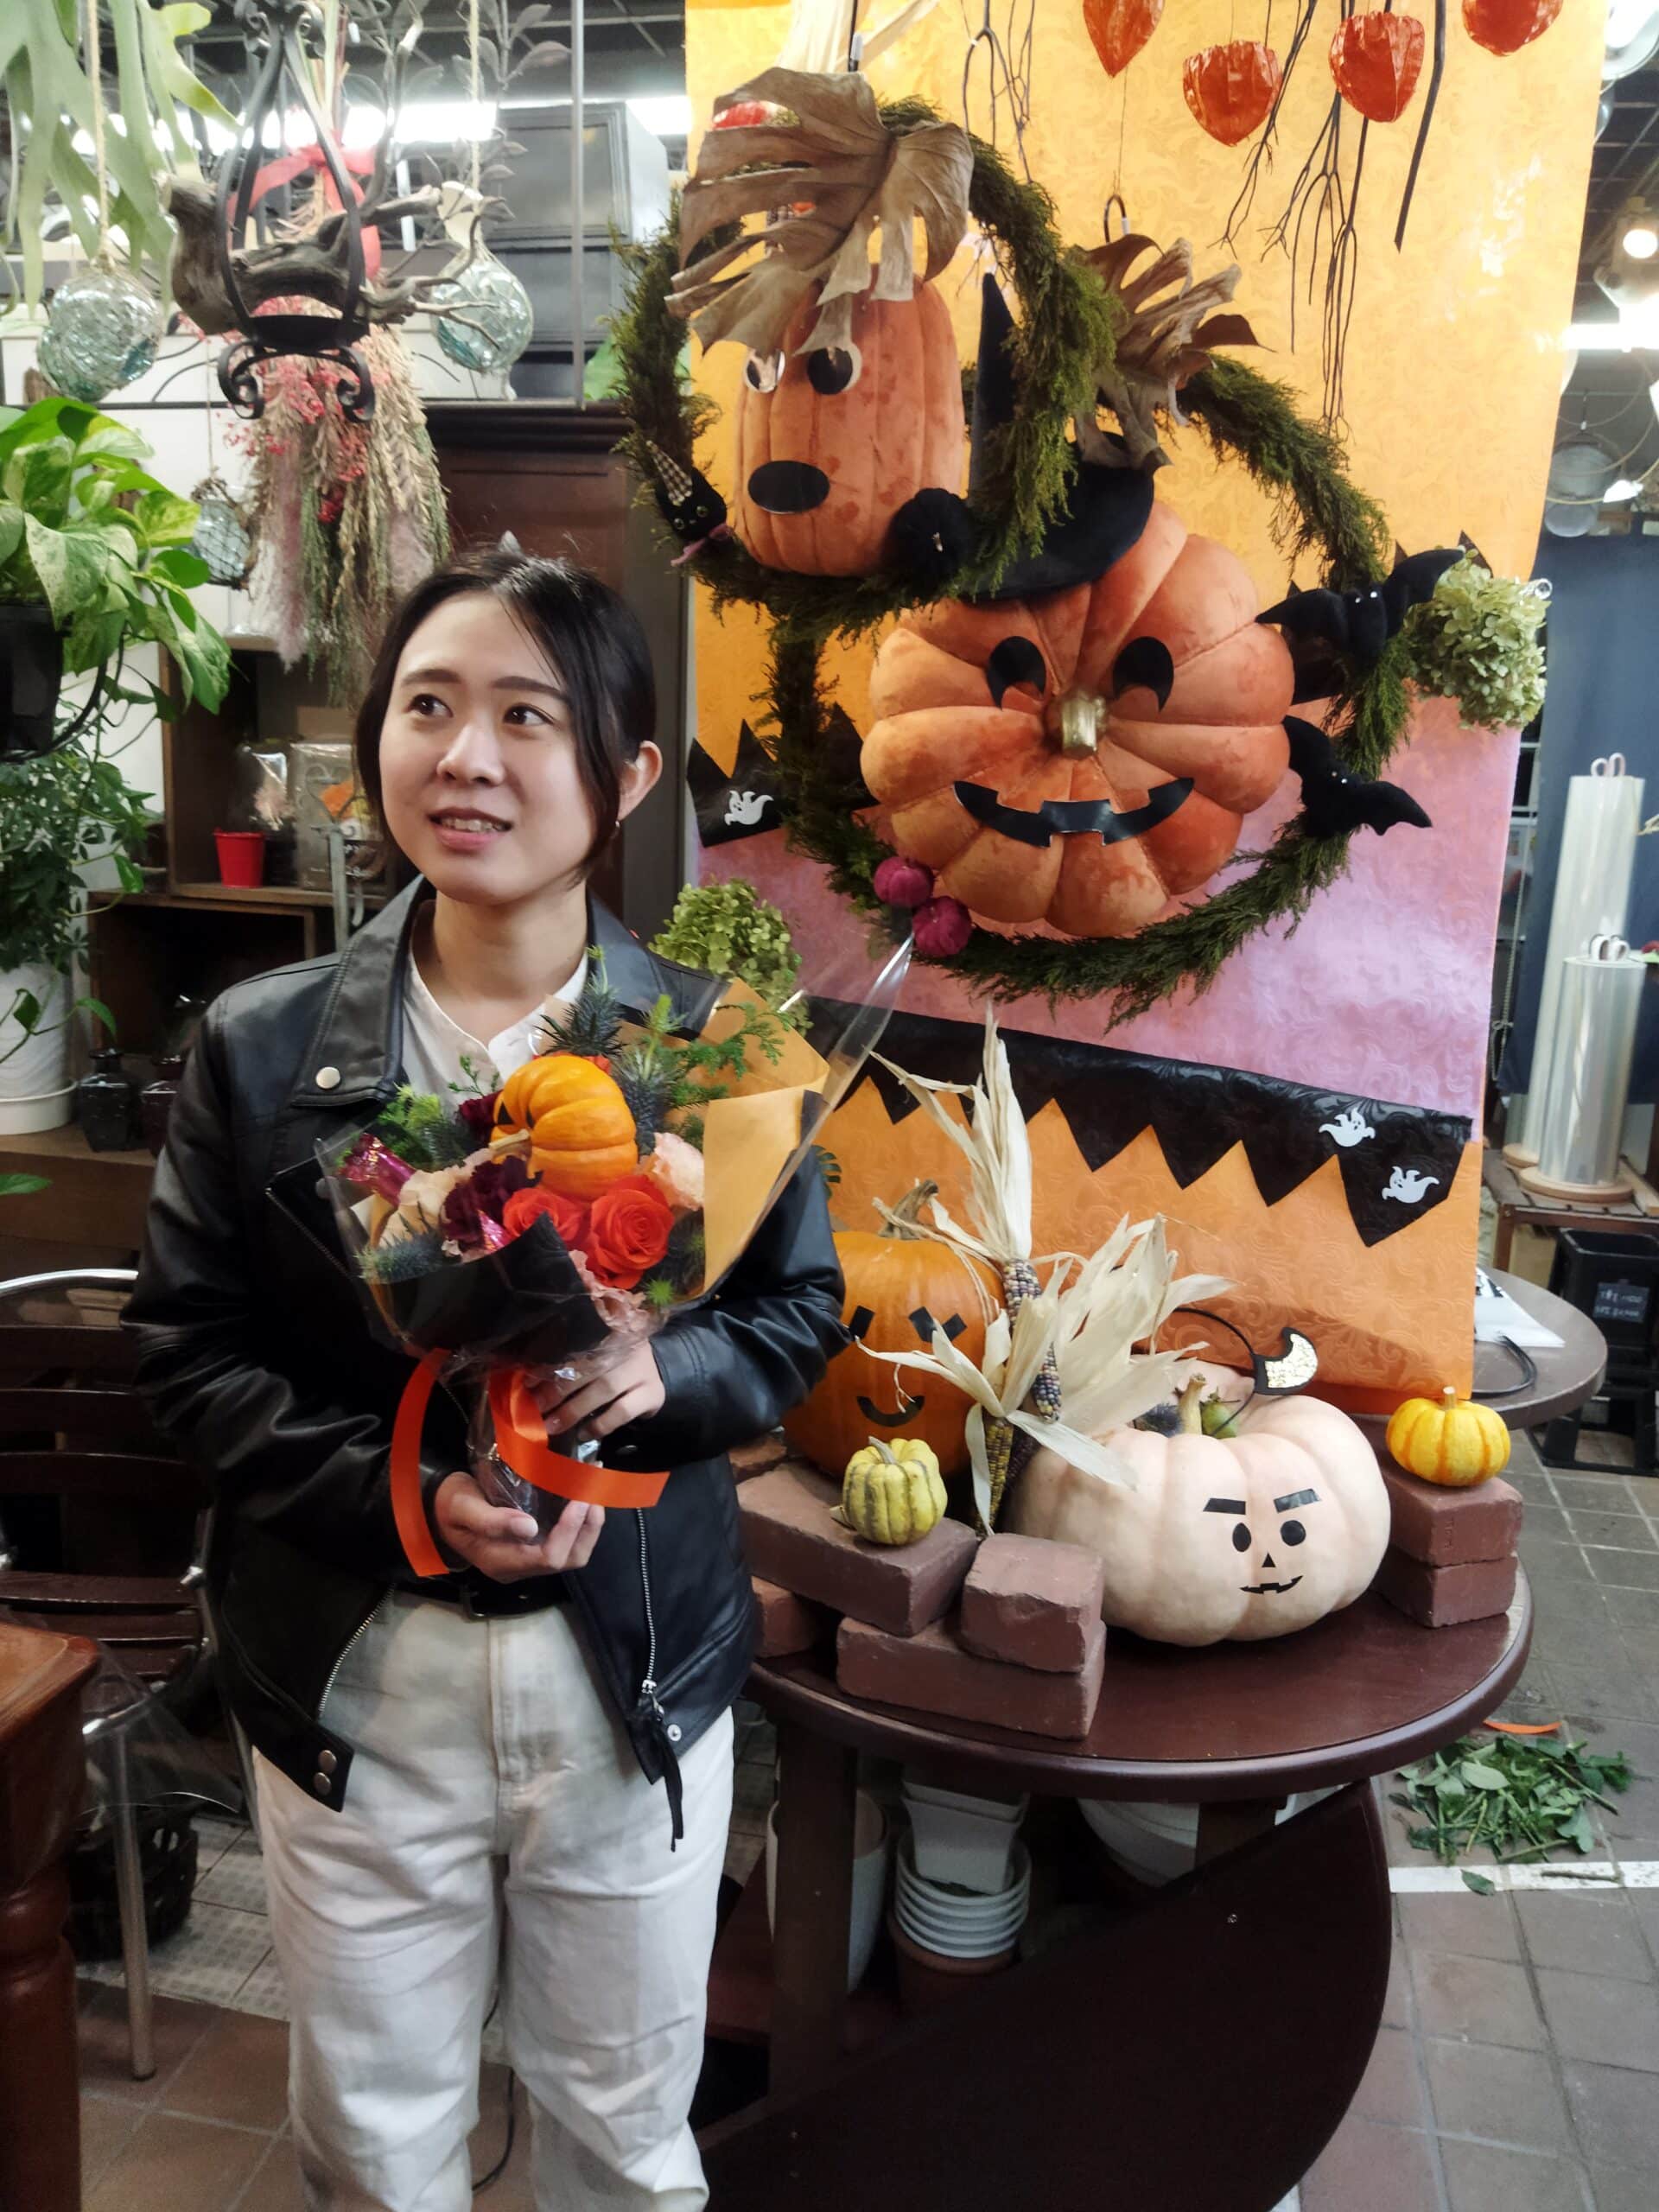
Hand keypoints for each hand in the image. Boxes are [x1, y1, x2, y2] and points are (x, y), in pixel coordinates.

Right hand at [433, 1473, 604, 1582]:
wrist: (438, 1509)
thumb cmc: (449, 1506)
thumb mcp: (463, 1508)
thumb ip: (491, 1520)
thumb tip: (529, 1527)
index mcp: (501, 1562)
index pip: (549, 1557)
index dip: (570, 1530)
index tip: (580, 1498)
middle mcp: (519, 1568)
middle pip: (568, 1560)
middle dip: (588, 1529)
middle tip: (595, 1493)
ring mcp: (527, 1560)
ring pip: (572, 1554)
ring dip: (588, 1526)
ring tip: (594, 1492)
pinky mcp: (532, 1547)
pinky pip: (565, 1543)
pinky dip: (580, 1523)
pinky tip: (583, 1498)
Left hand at [528, 1342, 665, 1444]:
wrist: (658, 1373)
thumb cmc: (616, 1363)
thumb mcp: (598, 1353)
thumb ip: (572, 1361)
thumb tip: (532, 1382)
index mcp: (608, 1331)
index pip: (576, 1346)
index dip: (550, 1364)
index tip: (527, 1382)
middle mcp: (627, 1346)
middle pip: (589, 1367)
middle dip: (558, 1389)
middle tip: (536, 1406)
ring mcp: (642, 1370)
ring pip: (605, 1388)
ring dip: (574, 1409)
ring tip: (553, 1425)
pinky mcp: (651, 1394)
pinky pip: (622, 1411)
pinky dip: (600, 1424)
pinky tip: (584, 1433)